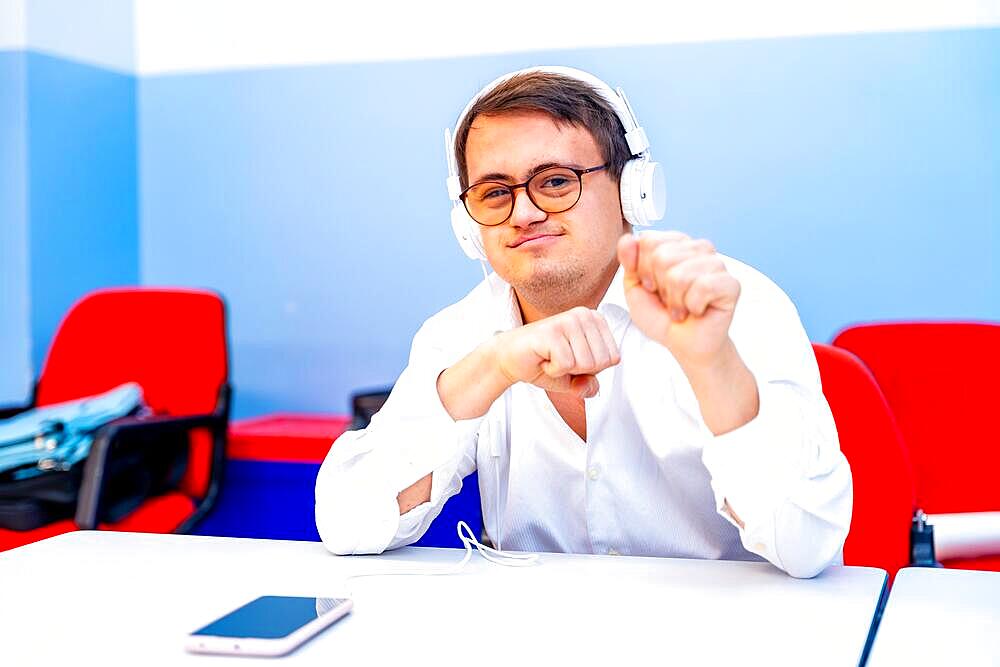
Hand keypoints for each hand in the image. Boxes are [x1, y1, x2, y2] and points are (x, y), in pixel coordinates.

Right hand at [492, 307, 620, 397]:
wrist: (508, 358)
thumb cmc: (543, 363)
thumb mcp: (574, 379)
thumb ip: (589, 384)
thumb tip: (592, 388)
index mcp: (595, 320)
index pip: (614, 358)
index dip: (591, 370)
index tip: (571, 359)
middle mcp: (584, 314)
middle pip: (601, 362)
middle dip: (579, 371)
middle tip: (559, 359)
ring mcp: (568, 320)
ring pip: (586, 364)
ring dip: (565, 370)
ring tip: (550, 357)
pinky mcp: (552, 331)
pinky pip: (566, 365)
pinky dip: (553, 371)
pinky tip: (543, 358)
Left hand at [617, 231, 739, 367]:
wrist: (684, 345)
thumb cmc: (662, 316)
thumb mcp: (635, 289)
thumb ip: (629, 262)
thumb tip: (627, 239)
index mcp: (676, 244)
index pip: (649, 240)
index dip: (643, 269)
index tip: (652, 287)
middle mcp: (698, 248)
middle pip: (662, 257)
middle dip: (660, 288)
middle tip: (670, 300)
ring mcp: (716, 264)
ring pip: (680, 275)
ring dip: (675, 301)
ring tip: (682, 307)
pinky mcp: (731, 284)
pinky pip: (703, 286)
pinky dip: (693, 306)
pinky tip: (697, 310)